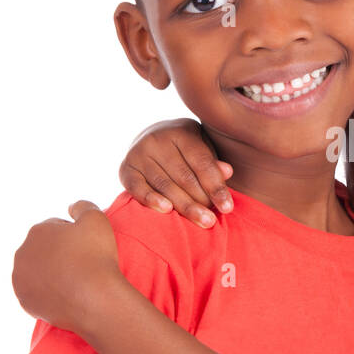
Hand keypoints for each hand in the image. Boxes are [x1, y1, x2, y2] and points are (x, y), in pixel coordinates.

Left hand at [12, 200, 124, 331]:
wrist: (96, 300)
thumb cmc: (96, 258)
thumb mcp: (96, 219)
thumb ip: (82, 206)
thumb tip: (71, 208)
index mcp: (36, 232)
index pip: (55, 229)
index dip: (73, 237)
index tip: (86, 248)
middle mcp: (22, 254)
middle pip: (43, 250)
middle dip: (58, 254)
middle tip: (81, 264)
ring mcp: (21, 280)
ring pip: (38, 272)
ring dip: (51, 273)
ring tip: (74, 281)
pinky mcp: (25, 302)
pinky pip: (37, 293)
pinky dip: (48, 292)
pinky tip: (66, 294)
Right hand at [119, 118, 233, 228]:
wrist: (152, 139)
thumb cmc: (186, 150)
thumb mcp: (203, 149)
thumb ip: (213, 162)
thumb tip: (227, 172)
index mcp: (181, 132)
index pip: (202, 163)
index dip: (215, 186)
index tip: (227, 207)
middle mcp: (157, 139)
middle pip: (184, 177)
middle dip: (200, 200)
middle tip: (212, 220)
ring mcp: (138, 153)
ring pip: (165, 185)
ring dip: (184, 206)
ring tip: (201, 221)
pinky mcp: (125, 168)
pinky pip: (138, 188)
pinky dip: (151, 199)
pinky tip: (166, 210)